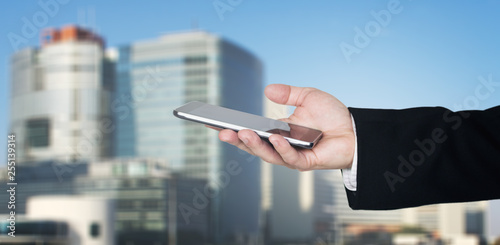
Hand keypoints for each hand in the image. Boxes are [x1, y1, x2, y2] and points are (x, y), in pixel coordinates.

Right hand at [217, 84, 354, 170]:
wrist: (354, 130)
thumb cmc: (332, 116)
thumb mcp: (308, 97)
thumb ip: (288, 93)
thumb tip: (267, 90)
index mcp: (277, 132)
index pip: (250, 131)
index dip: (232, 129)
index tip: (212, 123)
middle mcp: (280, 146)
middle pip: (253, 146)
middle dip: (237, 140)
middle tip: (221, 132)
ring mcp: (291, 156)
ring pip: (267, 155)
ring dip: (254, 145)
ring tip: (242, 133)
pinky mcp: (305, 163)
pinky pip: (289, 158)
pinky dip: (281, 149)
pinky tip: (275, 138)